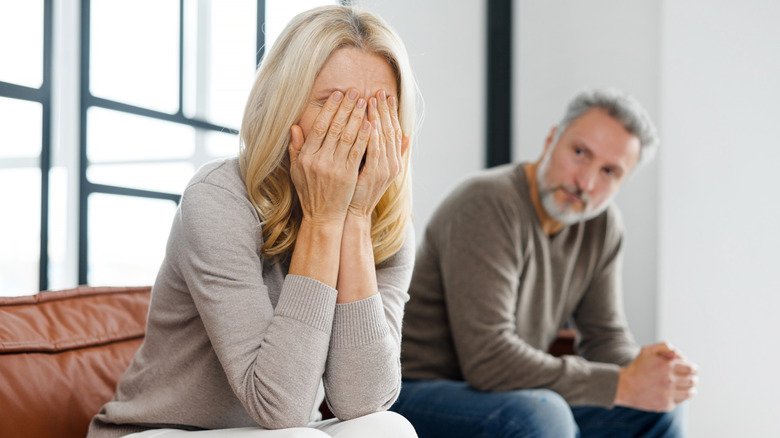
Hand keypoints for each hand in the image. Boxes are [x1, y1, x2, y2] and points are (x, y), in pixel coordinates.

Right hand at [289, 89, 370, 223]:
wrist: (322, 216)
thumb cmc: (310, 192)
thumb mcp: (296, 170)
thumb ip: (295, 148)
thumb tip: (294, 127)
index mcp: (306, 156)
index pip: (319, 126)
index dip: (329, 109)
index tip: (337, 95)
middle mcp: (319, 160)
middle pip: (335, 128)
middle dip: (346, 107)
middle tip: (355, 91)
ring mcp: (334, 168)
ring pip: (347, 137)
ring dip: (357, 117)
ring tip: (365, 102)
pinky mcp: (348, 175)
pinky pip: (357, 152)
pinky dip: (364, 136)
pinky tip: (370, 124)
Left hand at [348, 90, 408, 217]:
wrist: (353, 213)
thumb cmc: (357, 190)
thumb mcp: (371, 169)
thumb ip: (378, 151)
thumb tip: (395, 136)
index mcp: (392, 160)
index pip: (393, 130)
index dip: (389, 112)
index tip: (384, 95)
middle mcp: (392, 163)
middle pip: (390, 130)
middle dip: (385, 110)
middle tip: (380, 91)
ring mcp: (384, 169)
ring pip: (383, 137)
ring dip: (379, 117)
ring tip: (373, 100)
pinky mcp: (374, 174)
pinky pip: (374, 151)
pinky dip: (373, 136)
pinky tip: (370, 122)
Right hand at [615, 342, 698, 411]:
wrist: (624, 386)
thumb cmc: (637, 367)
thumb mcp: (647, 351)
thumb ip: (664, 347)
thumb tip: (679, 354)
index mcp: (667, 366)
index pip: (691, 368)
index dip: (693, 368)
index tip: (691, 369)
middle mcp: (669, 380)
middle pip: (693, 380)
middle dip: (693, 378)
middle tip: (690, 377)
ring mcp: (668, 394)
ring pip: (690, 392)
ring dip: (691, 388)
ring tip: (686, 386)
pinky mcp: (666, 405)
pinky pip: (681, 400)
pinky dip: (681, 396)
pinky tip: (675, 392)